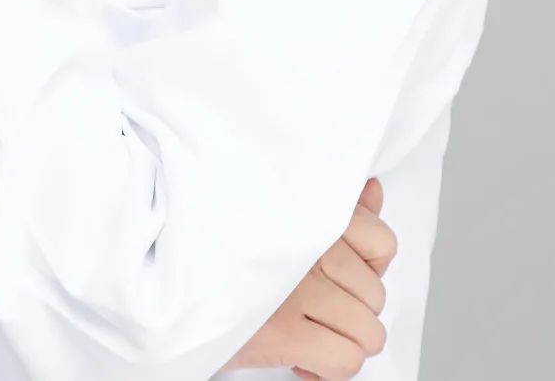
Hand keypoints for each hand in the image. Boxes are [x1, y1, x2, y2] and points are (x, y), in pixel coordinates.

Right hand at [222, 176, 396, 379]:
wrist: (172, 277)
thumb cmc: (228, 248)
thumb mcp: (283, 211)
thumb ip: (337, 204)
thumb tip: (374, 191)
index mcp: (311, 212)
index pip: (383, 244)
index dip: (369, 271)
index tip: (342, 278)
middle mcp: (310, 246)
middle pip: (376, 296)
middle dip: (351, 311)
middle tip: (314, 308)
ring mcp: (299, 289)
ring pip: (368, 334)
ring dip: (341, 341)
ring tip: (308, 331)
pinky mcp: (283, 331)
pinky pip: (345, 361)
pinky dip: (327, 369)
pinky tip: (301, 355)